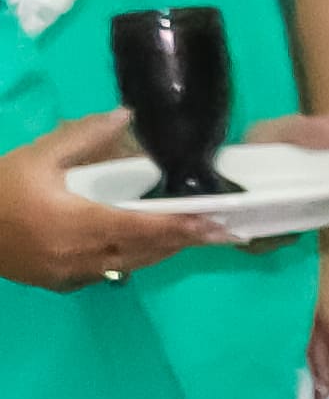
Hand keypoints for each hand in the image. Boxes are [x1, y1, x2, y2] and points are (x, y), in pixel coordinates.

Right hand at [0, 118, 237, 289]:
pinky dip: (131, 259)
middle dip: (183, 240)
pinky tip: (142, 245)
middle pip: (146, 251)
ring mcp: (72, 274)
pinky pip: (108, 272)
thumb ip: (83, 137)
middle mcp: (82, 256)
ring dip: (161, 251)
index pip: (145, 229)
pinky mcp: (61, 283)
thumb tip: (126, 115)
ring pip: (131, 265)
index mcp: (79, 224)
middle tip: (220, 230)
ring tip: (191, 235)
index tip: (220, 226)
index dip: (185, 229)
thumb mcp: (36, 156)